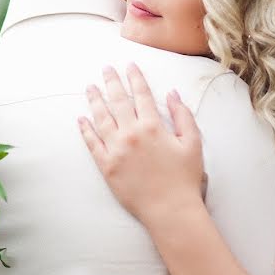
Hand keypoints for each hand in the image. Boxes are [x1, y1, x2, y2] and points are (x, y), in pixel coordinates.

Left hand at [78, 63, 205, 228]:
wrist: (170, 210)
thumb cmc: (185, 178)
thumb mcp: (193, 143)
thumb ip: (183, 115)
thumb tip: (173, 93)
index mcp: (153, 126)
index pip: (141, 94)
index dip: (135, 77)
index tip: (130, 65)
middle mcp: (131, 134)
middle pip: (118, 100)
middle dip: (111, 81)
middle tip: (105, 68)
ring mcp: (116, 150)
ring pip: (101, 118)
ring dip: (95, 100)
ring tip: (90, 87)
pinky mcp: (106, 166)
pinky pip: (92, 143)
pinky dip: (85, 129)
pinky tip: (82, 119)